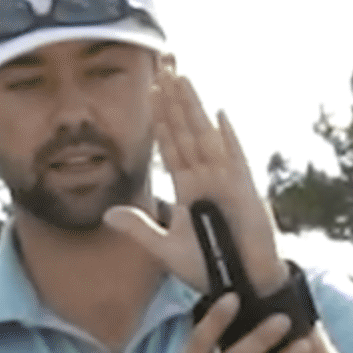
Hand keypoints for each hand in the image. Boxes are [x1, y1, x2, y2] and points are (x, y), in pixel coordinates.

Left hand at [103, 65, 291, 294]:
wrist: (240, 285)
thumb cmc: (208, 267)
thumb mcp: (165, 249)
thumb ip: (139, 229)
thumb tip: (107, 215)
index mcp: (188, 186)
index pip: (170, 144)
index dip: (160, 117)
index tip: (150, 89)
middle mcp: (206, 176)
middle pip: (186, 130)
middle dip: (175, 99)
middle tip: (165, 67)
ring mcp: (226, 180)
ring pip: (205, 136)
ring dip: (193, 108)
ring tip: (182, 79)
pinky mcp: (245, 190)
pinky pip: (235, 159)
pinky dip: (228, 138)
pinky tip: (219, 115)